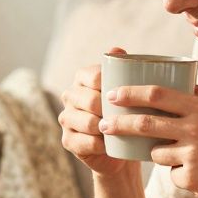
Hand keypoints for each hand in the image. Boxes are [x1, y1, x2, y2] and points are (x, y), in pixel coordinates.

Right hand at [58, 46, 134, 176]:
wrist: (122, 147)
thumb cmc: (127, 112)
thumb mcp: (129, 89)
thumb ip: (124, 67)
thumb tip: (118, 50)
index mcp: (82, 77)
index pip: (95, 76)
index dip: (114, 87)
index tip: (131, 97)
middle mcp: (69, 95)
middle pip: (92, 101)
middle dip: (112, 111)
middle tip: (131, 118)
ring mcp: (66, 118)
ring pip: (89, 123)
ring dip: (108, 130)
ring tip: (123, 132)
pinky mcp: (67, 140)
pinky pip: (86, 143)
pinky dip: (101, 146)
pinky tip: (111, 145)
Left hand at [98, 84, 197, 197]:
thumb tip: (181, 82)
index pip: (158, 94)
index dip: (130, 93)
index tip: (112, 94)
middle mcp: (195, 129)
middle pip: (145, 123)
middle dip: (119, 123)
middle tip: (104, 124)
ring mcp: (192, 154)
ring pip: (157, 153)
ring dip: (164, 157)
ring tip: (196, 161)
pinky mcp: (191, 178)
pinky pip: (173, 175)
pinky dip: (183, 177)